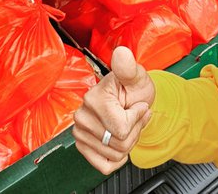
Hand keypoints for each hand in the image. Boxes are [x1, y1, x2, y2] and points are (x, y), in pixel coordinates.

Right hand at [73, 46, 154, 174]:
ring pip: (114, 155)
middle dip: (134, 131)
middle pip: (119, 143)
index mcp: (94, 98)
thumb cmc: (133, 88)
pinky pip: (104, 165)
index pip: (122, 128)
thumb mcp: (136, 77)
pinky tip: (119, 141)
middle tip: (133, 116)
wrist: (130, 98)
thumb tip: (122, 53)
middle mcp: (82, 116)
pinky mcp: (82, 146)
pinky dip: (117, 158)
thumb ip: (129, 67)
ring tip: (127, 124)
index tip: (137, 105)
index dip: (137, 119)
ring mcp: (80, 132)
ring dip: (128, 143)